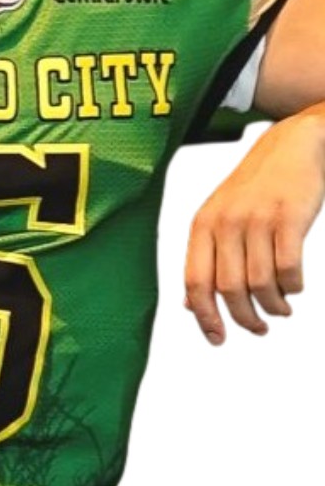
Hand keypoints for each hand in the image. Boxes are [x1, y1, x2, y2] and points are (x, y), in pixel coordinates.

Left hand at [184, 104, 324, 344]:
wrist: (291, 146)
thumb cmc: (254, 187)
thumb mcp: (218, 217)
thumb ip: (204, 258)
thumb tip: (190, 304)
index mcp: (202, 225)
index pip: (195, 281)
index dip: (204, 316)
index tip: (217, 339)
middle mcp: (225, 222)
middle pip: (229, 289)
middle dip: (244, 318)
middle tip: (258, 329)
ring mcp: (257, 219)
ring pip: (260, 283)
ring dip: (273, 307)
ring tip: (281, 310)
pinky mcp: (289, 217)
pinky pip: (289, 269)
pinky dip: (293, 287)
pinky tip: (295, 289)